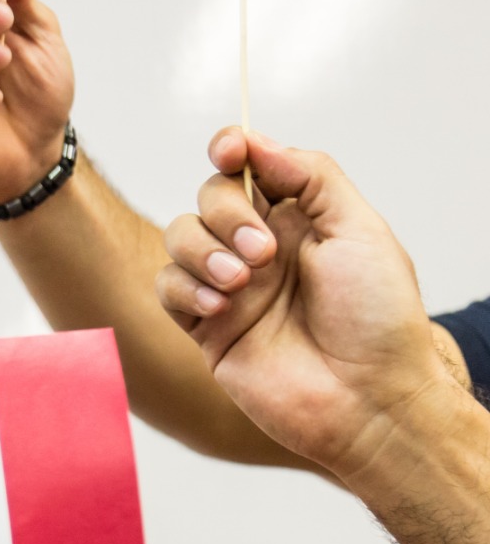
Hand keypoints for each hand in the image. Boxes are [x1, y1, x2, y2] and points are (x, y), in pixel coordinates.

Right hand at [155, 128, 453, 476]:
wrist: (367, 401)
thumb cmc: (377, 321)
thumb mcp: (361, 230)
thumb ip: (310, 176)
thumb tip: (256, 143)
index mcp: (298, 220)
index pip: (249, 166)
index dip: (231, 149)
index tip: (228, 151)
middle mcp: (259, 247)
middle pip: (209, 197)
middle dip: (226, 215)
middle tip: (263, 254)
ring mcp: (229, 285)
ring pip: (178, 236)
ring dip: (203, 252)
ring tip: (241, 285)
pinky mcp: (204, 325)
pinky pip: (166, 287)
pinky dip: (186, 288)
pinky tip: (220, 308)